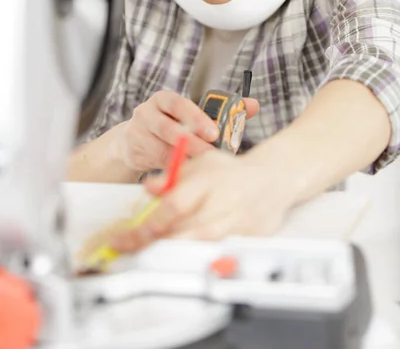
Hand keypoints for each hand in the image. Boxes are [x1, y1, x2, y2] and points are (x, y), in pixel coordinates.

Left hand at [111, 143, 293, 252]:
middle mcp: (222, 203)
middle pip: (183, 232)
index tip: (123, 234)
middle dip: (150, 242)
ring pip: (198, 246)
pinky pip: (214, 252)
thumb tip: (148, 188)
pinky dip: (192, 256)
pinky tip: (175, 256)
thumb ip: (173, 176)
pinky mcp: (246, 239)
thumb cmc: (231, 172)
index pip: (174, 206)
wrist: (273, 179)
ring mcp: (236, 224)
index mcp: (209, 180)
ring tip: (145, 252)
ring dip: (169, 251)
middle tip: (125, 247)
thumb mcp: (201, 164)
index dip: (147, 224)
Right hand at [114, 91, 258, 172]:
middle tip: (211, 154)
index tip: (214, 132)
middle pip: (168, 127)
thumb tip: (254, 104)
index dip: (196, 118)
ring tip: (202, 167)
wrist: (134, 142)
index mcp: (164, 99)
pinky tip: (186, 175)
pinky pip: (156, 162)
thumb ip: (223, 111)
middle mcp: (147, 112)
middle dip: (191, 142)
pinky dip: (172, 168)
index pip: (179, 104)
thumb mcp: (192, 115)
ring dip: (182, 158)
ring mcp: (138, 132)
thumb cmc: (172, 126)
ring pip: (161, 147)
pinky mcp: (134, 152)